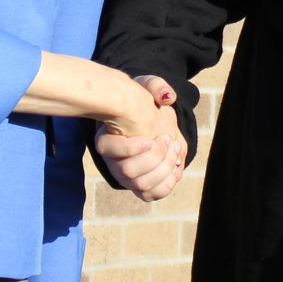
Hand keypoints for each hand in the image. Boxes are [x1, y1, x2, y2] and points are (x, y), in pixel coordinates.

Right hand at [96, 75, 185, 200]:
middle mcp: (113, 162)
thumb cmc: (145, 104)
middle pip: (127, 172)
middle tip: (168, 140)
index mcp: (107, 139)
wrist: (153, 122)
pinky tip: (175, 165)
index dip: (130, 148)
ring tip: (174, 148)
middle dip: (155, 157)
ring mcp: (126, 177)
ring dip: (164, 168)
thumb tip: (167, 97)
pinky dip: (167, 183)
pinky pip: (152, 195)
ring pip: (141, 185)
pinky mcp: (141, 186)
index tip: (149, 138)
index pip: (107, 149)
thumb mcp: (148, 87)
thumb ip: (157, 86)